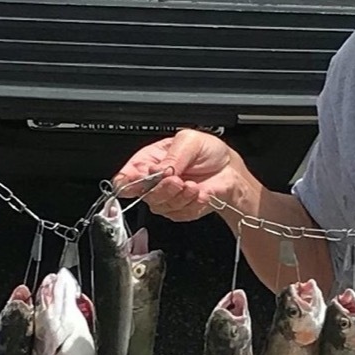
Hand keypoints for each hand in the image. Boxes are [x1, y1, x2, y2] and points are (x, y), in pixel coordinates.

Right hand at [112, 130, 248, 221]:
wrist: (229, 170)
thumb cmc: (208, 152)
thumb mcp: (189, 141)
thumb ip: (172, 156)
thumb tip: (158, 169)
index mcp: (148, 161)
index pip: (125, 177)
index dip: (127, 181)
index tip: (142, 179)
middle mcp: (153, 181)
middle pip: (143, 194)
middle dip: (161, 188)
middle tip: (177, 179)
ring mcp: (165, 198)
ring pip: (160, 206)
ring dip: (179, 195)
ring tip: (192, 184)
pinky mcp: (179, 211)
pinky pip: (178, 214)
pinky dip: (191, 203)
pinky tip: (198, 192)